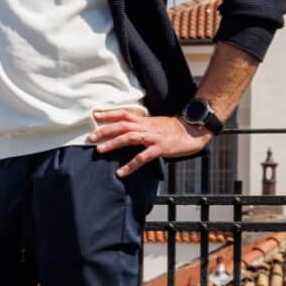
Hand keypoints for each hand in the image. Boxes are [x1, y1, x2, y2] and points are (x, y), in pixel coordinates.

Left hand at [88, 107, 209, 177]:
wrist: (194, 131)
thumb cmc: (174, 129)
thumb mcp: (156, 124)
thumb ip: (142, 125)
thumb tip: (127, 128)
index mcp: (145, 120)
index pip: (124, 114)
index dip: (109, 113)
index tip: (94, 114)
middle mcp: (147, 127)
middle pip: (122, 125)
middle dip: (105, 130)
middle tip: (90, 137)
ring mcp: (153, 137)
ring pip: (130, 137)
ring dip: (113, 144)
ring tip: (99, 150)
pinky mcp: (160, 148)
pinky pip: (143, 157)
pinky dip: (131, 165)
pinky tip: (121, 172)